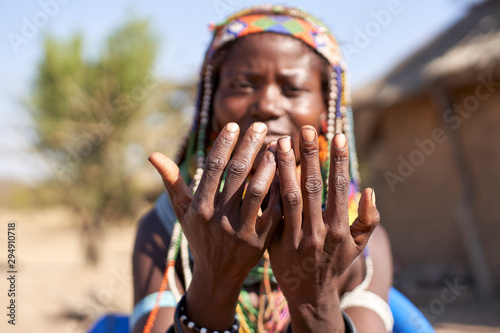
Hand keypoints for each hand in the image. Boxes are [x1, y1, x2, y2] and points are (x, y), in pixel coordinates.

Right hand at [148, 122, 281, 329]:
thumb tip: (153, 154)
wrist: (218, 275)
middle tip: (259, 126)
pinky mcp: (261, 241)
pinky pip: (274, 210)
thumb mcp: (183, 212)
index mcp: (200, 209)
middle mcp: (219, 219)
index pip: (213, 169)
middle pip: (237, 174)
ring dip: (268, 165)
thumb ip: (172, 181)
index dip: (224, 145)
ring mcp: (241, 231)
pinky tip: (286, 171)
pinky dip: (280, 190)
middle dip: (249, 146)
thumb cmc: (199, 236)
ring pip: (258, 191)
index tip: (234, 126)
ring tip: (275, 145)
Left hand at [269, 126, 379, 331]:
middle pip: (312, 186)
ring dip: (285, 168)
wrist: (309, 294)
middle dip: (309, 156)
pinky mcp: (277, 241)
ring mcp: (296, 237)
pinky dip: (270, 190)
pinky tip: (265, 168)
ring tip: (281, 142)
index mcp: (340, 228)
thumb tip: (371, 191)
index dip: (338, 161)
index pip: (339, 187)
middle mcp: (318, 231)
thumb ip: (368, 221)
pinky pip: (272, 212)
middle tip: (305, 129)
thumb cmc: (335, 264)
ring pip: (289, 196)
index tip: (336, 136)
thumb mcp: (358, 247)